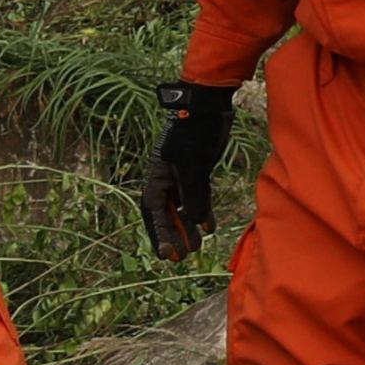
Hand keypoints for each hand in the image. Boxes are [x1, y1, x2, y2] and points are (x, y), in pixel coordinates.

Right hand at [146, 81, 242, 263]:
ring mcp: (181, 176)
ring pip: (182, 209)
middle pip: (166, 215)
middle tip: (182, 257)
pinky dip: (202, 213)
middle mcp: (165, 179)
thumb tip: (198, 223)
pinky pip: (196, 198)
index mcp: (156, 177)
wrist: (208, 107)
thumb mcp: (192, 164)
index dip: (160, 234)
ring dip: (187, 228)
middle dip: (173, 236)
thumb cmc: (194, 132)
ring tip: (196, 248)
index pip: (155, 212)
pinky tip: (209, 227)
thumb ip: (194, 194)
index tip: (168, 255)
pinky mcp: (197, 171)